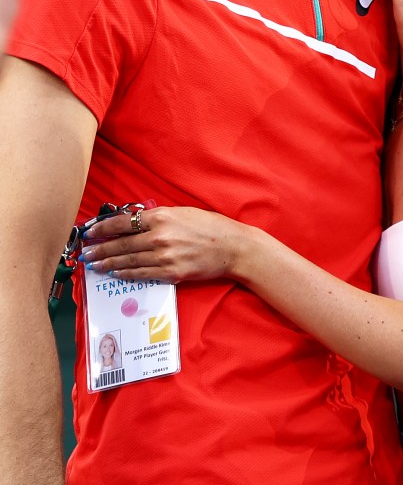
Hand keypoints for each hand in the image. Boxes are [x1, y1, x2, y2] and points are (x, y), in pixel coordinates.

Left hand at [80, 206, 244, 282]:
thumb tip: (135, 223)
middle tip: (85, 253)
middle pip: (121, 244)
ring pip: (128, 260)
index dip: (103, 228)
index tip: (90, 232)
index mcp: (162, 216)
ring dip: (108, 263)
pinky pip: (142, 274)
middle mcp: (159, 236)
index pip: (123, 222)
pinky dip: (126, 273)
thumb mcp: (182, 212)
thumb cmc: (210, 226)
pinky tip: (116, 272)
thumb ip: (158, 218)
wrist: (231, 246)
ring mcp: (164, 256)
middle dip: (100, 249)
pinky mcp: (170, 273)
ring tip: (94, 265)